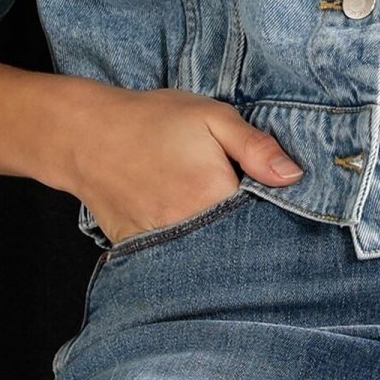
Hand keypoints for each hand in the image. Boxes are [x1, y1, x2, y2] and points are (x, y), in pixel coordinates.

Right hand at [56, 83, 304, 243]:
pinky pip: (171, 263)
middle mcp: (190, 229)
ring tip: (202, 213)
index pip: (264, 219)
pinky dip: (182, 253)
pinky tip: (181, 229)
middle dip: (244, 232)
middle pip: (236, 244)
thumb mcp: (211, 116)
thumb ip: (255, 146)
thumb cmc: (152, 120)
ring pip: (205, 257)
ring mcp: (161, 244)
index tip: (264, 199)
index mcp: (216, 195)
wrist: (85, 133)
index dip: (270, 210)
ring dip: (214, 245)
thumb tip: (294, 176)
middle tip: (231, 203)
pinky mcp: (138, 251)